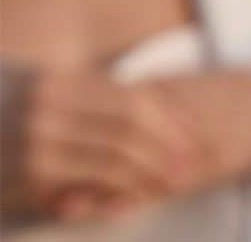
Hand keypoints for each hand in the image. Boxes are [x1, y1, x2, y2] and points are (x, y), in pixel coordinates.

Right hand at [0, 70, 200, 220]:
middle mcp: (49, 101)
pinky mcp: (31, 171)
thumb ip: (75, 99)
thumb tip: (141, 106)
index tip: (192, 135)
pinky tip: (137, 197)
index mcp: (55, 79)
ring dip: (153, 170)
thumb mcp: (31, 96)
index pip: (130, 96)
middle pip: (133, 121)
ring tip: (172, 183)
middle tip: (193, 163)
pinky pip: (96, 178)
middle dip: (170, 144)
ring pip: (120, 151)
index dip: (168, 118)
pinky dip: (124, 188)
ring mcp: (38, 136)